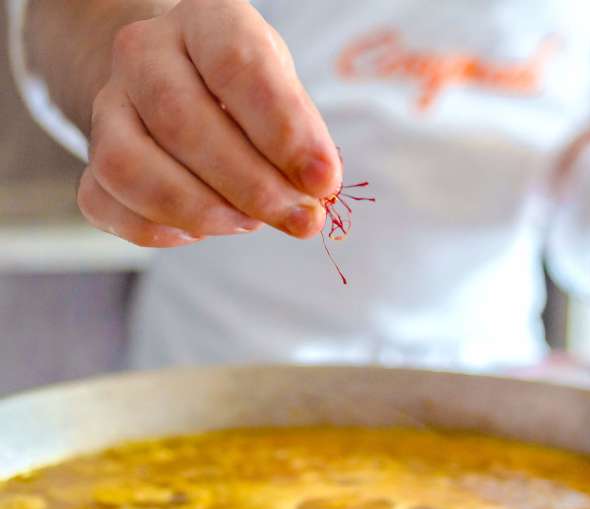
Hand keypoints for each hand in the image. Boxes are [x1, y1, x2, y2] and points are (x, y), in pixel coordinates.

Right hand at [77, 0, 340, 246]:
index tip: (323, 180)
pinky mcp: (91, 157)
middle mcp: (144, 53)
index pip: (237, 66)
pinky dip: (153, 228)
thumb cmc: (246, 87)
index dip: (285, 131)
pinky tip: (198, 231)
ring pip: (128, 164)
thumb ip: (299, 135)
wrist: (183, 79)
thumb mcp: (283, 89)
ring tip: (250, 223)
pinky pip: (102, 200)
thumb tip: (313, 194)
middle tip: (299, 218)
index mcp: (205, 20)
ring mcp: (109, 104)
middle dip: (251, 185)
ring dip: (199, 210)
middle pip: (181, 120)